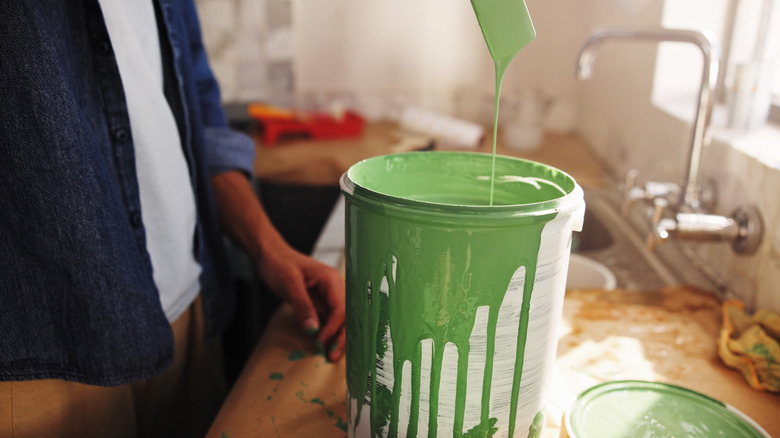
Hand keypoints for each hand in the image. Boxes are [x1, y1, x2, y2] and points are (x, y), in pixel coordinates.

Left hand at [255, 239, 345, 361]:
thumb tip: (313, 330)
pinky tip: (326, 346)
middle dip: (342, 337)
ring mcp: (329, 296)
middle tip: (332, 356)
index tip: (321, 343)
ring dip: (337, 337)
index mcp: (332, 280)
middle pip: (346, 316)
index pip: (341, 308)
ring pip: (340, 320)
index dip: (333, 328)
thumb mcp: (289, 283)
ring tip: (331, 356)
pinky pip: (329, 319)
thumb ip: (302, 306)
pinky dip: (329, 333)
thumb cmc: (279, 264)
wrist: (271, 255)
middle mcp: (335, 288)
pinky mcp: (321, 302)